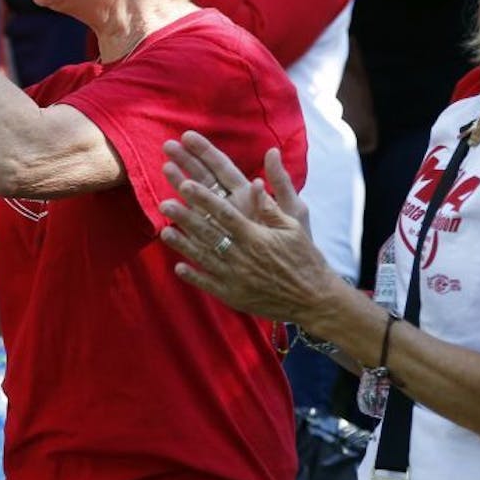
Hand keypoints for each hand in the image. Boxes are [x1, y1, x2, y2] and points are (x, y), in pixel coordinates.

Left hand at [157, 130, 332, 322]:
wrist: (315, 299)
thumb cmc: (305, 258)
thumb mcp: (293, 227)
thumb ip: (270, 206)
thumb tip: (254, 181)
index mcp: (256, 236)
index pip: (224, 213)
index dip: (204, 198)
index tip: (186, 184)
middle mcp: (243, 256)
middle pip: (208, 233)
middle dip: (185, 217)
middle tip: (164, 203)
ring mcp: (236, 278)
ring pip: (204, 257)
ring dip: (183, 244)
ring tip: (164, 232)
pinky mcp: (234, 295)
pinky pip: (209, 284)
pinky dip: (193, 276)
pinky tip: (179, 266)